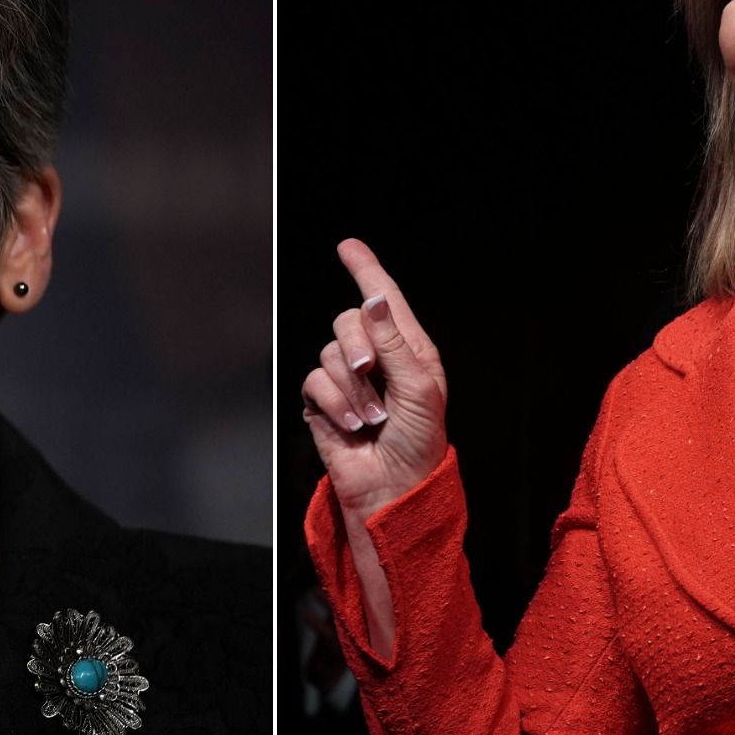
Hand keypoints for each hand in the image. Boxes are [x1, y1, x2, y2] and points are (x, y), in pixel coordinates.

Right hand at [301, 239, 448, 521]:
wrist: (394, 488)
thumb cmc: (419, 443)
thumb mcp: (420, 389)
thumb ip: (395, 343)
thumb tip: (375, 299)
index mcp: (407, 349)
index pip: (384, 299)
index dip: (366, 270)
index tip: (348, 247)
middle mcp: (376, 358)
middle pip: (347, 320)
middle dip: (356, 345)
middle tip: (371, 373)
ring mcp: (347, 380)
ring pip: (328, 352)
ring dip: (351, 389)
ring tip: (372, 417)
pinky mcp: (323, 402)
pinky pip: (314, 382)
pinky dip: (334, 404)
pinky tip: (352, 425)